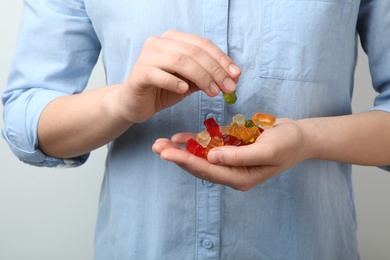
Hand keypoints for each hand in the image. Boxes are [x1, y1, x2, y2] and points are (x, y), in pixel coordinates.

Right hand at [115, 30, 240, 122]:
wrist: (133, 104)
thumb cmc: (162, 90)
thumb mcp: (189, 82)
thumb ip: (206, 77)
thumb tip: (232, 77)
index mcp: (173, 40)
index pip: (203, 44)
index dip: (222, 59)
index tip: (236, 76)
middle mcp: (159, 42)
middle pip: (194, 51)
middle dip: (215, 70)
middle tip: (228, 87)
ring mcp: (147, 56)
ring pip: (179, 60)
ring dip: (201, 77)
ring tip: (213, 92)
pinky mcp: (139, 73)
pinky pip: (159, 74)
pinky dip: (174, 82)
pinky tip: (184, 90)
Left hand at [152, 119, 312, 190]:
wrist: (300, 136)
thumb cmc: (287, 143)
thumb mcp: (266, 149)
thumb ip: (239, 156)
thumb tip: (211, 157)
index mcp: (240, 178)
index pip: (208, 170)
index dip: (186, 162)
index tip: (166, 154)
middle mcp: (232, 172)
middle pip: (200, 165)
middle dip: (177, 156)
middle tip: (156, 147)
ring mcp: (231, 161)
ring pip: (202, 156)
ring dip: (182, 149)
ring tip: (162, 142)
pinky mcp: (231, 148)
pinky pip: (210, 145)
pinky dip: (196, 141)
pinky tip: (181, 138)